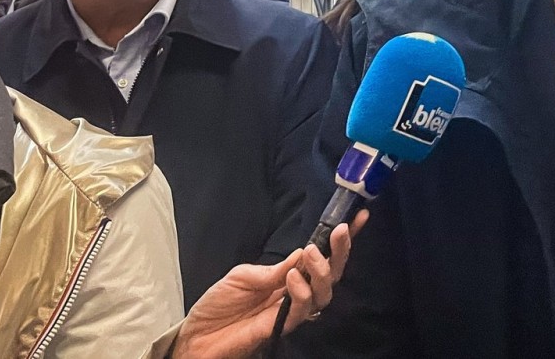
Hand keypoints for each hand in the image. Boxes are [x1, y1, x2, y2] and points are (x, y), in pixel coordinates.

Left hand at [171, 210, 367, 358]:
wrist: (197, 335)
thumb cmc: (218, 304)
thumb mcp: (242, 275)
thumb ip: (273, 268)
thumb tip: (302, 253)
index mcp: (288, 276)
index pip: (320, 257)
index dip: (340, 241)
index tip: (357, 218)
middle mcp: (295, 293)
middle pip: (331, 275)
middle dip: (341, 251)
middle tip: (341, 232)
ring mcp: (291, 311)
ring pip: (324, 293)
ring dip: (321, 270)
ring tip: (310, 254)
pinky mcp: (282, 326)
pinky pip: (303, 310)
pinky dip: (302, 291)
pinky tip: (292, 278)